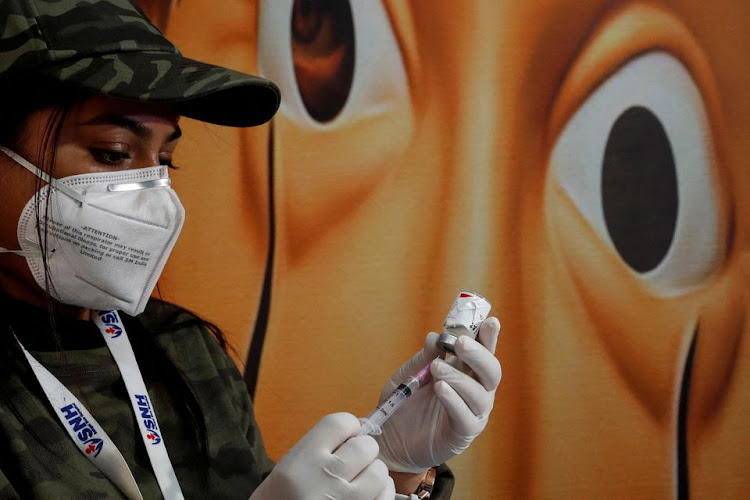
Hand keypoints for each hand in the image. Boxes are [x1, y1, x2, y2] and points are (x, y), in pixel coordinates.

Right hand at [250, 413, 394, 499]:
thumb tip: (355, 432)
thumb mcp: (286, 469)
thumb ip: (317, 449)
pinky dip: (380, 493)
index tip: (347, 434)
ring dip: (372, 473)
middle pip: (365, 446)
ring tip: (358, 480)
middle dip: (362, 451)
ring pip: (379, 471)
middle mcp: (325, 478)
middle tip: (353, 461)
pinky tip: (367, 495)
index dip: (348, 426)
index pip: (340, 423)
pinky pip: (385, 495)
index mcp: (303, 460)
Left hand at [374, 317, 501, 472]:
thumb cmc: (405, 401)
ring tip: (437, 368)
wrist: (390, 437)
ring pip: (480, 394)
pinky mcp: (462, 433)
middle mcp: (476, 391)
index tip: (490, 321)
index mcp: (466, 372)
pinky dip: (455, 400)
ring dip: (459, 377)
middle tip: (459, 343)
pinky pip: (466, 417)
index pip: (484, 351)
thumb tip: (435, 337)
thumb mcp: (410, 373)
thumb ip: (425, 357)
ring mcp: (472, 413)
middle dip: (478, 354)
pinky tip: (441, 388)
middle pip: (491, 371)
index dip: (489, 337)